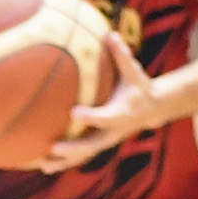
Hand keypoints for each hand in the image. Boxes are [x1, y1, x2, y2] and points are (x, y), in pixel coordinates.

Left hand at [35, 33, 161, 174]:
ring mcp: (106, 141)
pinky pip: (81, 156)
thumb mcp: (133, 71)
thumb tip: (110, 33)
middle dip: (73, 148)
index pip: (104, 116)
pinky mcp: (100, 145)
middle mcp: (113, 131)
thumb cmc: (139, 86)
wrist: (154, 109)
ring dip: (64, 161)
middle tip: (53, 147)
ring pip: (84, 155)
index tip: (72, 112)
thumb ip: (121, 55)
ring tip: (43, 164)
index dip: (90, 116)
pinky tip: (44, 165)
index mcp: (120, 113)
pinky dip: (64, 162)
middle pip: (92, 144)